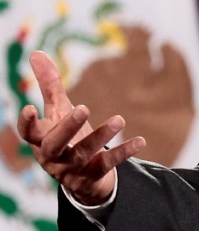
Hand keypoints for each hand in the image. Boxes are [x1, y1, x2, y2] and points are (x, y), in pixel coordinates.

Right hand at [16, 51, 145, 205]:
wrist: (81, 177)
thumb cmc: (66, 136)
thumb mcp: (58, 110)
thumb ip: (49, 85)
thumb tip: (36, 53)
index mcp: (41, 140)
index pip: (28, 133)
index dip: (26, 123)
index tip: (29, 107)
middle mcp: (52, 157)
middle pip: (54, 145)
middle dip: (67, 127)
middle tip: (83, 108)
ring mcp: (71, 169)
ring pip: (82, 154)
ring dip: (100, 137)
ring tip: (119, 119)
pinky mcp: (92, 177)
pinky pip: (107, 165)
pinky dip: (123, 152)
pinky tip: (140, 140)